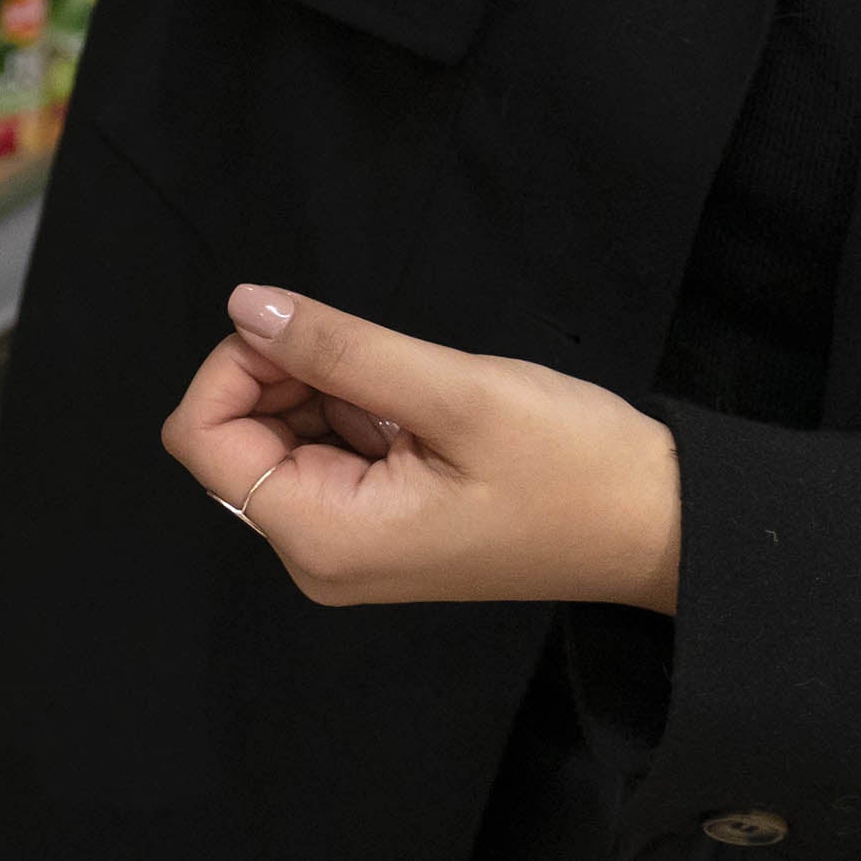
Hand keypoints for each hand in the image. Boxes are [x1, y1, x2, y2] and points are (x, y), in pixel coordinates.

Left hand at [163, 282, 681, 612]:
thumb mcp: (453, 392)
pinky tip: (418, 413)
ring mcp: (346, 544)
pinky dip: (354, 409)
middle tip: (376, 361)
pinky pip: (325, 448)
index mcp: (322, 538)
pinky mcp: (376, 525)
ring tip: (412, 396)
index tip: (309, 337)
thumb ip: (338, 348)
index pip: (201, 438)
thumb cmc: (572, 467)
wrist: (659, 526)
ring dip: (327, 390)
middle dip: (285, 376)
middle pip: (233, 435)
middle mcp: (318, 555)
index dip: (235, 366)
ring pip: (278, 434)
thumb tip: (244, 304)